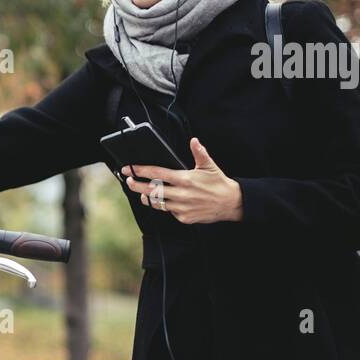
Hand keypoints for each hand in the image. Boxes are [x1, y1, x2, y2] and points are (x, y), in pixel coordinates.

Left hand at [121, 138, 243, 224]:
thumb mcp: (209, 166)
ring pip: (157, 203)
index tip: (129, 169)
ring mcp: (182, 207)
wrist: (231, 203)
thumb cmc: (218, 183)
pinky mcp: (184, 217)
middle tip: (128, 181)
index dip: (141, 171)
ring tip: (142, 192)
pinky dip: (165, 206)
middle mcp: (181, 194)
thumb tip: (194, 141)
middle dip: (136, 185)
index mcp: (185, 179)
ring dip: (147, 197)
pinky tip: (165, 201)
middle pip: (151, 190)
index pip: (157, 174)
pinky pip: (169, 211)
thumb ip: (199, 153)